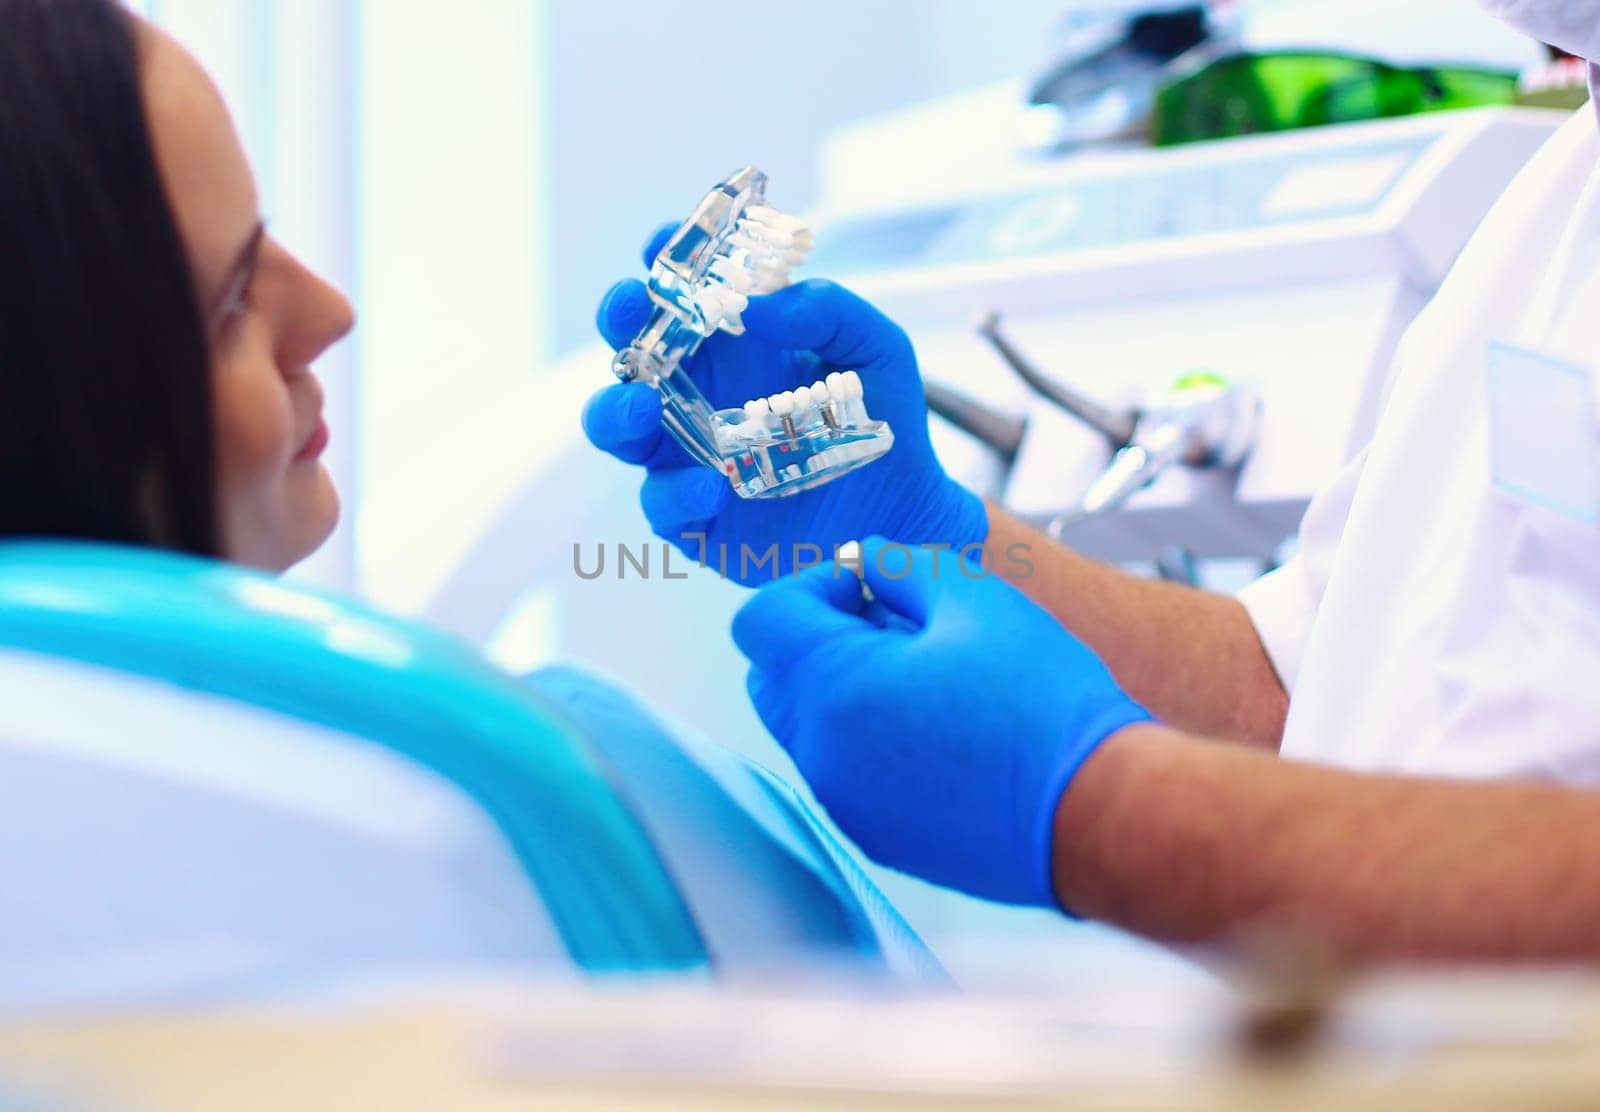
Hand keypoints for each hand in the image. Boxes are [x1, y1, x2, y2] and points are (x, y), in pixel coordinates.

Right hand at [583, 225, 985, 584]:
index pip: (683, 290)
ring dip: (616, 411)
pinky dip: (678, 494)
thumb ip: (828, 311)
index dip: (664, 261)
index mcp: (733, 343)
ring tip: (642, 407)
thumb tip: (761, 306)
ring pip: (619, 427)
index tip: (662, 243)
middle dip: (620, 322)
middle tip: (630, 308)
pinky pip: (662, 502)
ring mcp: (688, 453)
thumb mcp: (876, 349)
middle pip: (631, 348)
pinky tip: (714, 489)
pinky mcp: (694, 516)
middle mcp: (698, 392)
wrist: (901, 514)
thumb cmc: (881, 421)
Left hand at [731, 538, 1152, 906]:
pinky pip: (844, 773)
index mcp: (833, 687)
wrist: (1098, 810)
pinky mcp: (876, 836)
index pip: (760, 620)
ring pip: (807, 727)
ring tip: (927, 677)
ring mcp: (845, 803)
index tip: (864, 587)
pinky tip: (940, 729)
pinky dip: (868, 741)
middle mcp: (821, 754)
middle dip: (818, 639)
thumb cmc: (1042, 703)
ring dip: (843, 690)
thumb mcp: (972, 598)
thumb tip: (863, 563)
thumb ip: (897, 565)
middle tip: (894, 625)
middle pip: (772, 677)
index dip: (809, 587)